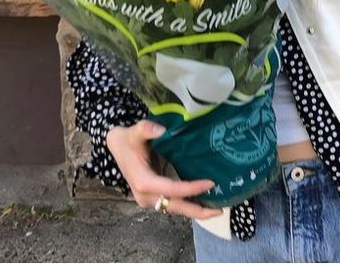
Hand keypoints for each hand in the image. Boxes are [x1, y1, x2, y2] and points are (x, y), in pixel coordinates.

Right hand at [106, 120, 222, 218]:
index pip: (171, 189)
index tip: (210, 183)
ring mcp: (150, 198)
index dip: (191, 189)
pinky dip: (188, 204)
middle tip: (220, 210)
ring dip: (194, 209)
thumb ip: (146, 129)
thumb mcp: (135, 132)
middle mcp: (146, 195)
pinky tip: (204, 201)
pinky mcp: (154, 197)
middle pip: (175, 206)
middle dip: (197, 210)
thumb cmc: (129, 139)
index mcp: (143, 182)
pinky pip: (173, 203)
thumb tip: (161, 130)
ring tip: (217, 208)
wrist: (119, 147)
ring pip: (174, 208)